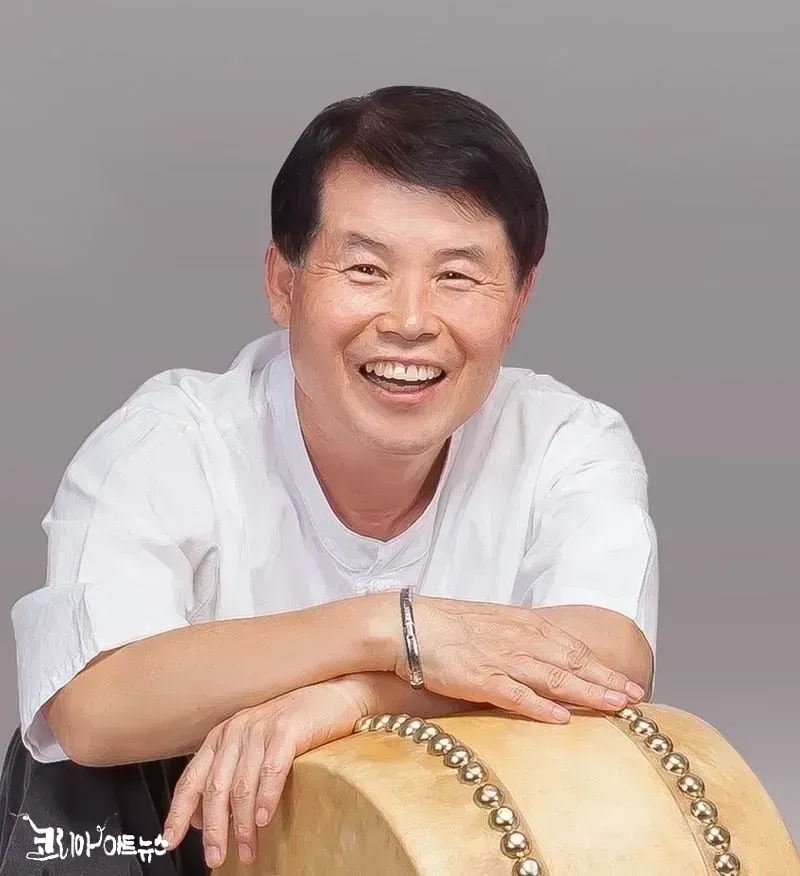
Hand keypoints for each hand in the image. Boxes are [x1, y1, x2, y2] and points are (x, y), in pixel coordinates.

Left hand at [162, 677, 367, 869]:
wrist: (334, 696)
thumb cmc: (295, 725)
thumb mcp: (252, 748)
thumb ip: (225, 776)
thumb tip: (199, 817)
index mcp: (222, 737)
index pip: (191, 779)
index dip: (178, 812)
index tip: (170, 840)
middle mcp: (236, 731)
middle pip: (215, 788)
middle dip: (214, 828)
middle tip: (216, 856)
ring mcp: (261, 729)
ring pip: (242, 785)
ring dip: (243, 824)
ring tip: (248, 849)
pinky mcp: (287, 729)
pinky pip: (271, 770)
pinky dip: (266, 798)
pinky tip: (266, 818)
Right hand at [395, 596, 644, 722]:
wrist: (408, 624)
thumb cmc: (447, 626)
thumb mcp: (492, 624)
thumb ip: (520, 640)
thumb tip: (545, 658)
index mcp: (523, 625)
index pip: (573, 648)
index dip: (603, 666)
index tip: (628, 683)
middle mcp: (519, 640)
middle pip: (572, 663)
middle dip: (607, 681)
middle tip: (636, 698)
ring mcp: (501, 659)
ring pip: (554, 678)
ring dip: (588, 693)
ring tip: (616, 707)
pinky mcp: (480, 678)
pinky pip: (516, 694)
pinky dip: (540, 707)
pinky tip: (562, 719)